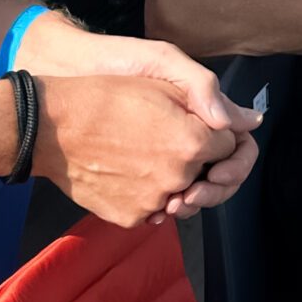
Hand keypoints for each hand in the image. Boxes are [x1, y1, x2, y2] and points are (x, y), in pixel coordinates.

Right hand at [36, 75, 241, 227]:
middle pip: (206, 174)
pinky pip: (152, 209)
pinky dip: (145, 194)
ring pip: (180, 194)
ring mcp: (154, 203)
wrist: (50, 127)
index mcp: (193, 143)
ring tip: (143, 153)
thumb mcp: (162, 84)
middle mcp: (179, 179)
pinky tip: (126, 170)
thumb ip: (212, 102)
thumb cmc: (104, 96)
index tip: (194, 124)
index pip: (228, 145)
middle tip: (165, 140)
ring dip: (172, 179)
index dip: (214, 131)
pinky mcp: (130, 218)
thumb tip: (251, 121)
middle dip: (196, 159)